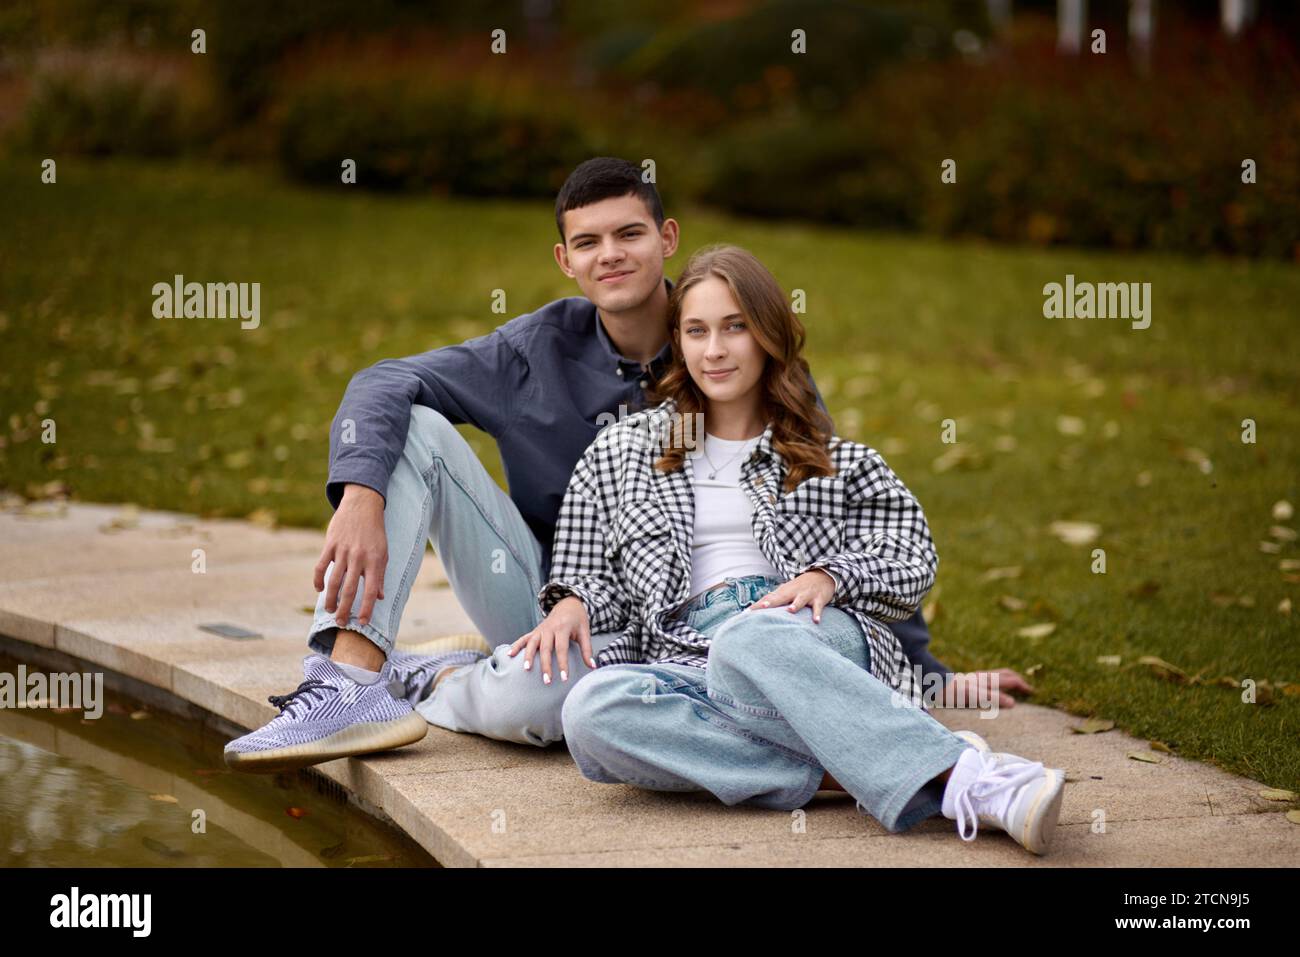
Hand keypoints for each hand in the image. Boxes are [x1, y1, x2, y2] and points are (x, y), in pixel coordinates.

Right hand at [314, 484, 386, 627]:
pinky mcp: (330, 544)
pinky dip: (319, 580)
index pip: (371, 591)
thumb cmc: (375, 532)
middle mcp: (359, 558)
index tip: (363, 623)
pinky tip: (319, 589)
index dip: (367, 609)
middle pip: (350, 590)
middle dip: (345, 609)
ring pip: (334, 581)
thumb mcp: (384, 553)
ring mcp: (343, 551)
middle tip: (341, 623)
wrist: (363, 505)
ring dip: (330, 599)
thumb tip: (379, 597)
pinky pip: (321, 566)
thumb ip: (380, 575)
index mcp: (375, 561)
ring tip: (330, 610)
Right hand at [507, 595, 594, 683]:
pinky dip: (516, 645)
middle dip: (546, 665)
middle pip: (546, 649)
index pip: (561, 649)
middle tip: (546, 681)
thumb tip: (593, 667)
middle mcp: (549, 628)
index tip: (564, 678)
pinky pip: (524, 638)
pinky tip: (509, 655)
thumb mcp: (585, 632)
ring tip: (526, 669)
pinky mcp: (535, 631)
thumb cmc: (578, 620)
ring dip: (528, 656)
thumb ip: (587, 650)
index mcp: (563, 628)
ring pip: (532, 643)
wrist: (568, 604)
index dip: (563, 664)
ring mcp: (540, 629)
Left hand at [745, 569, 835, 623]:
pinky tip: (816, 621)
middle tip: (763, 606)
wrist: (822, 576)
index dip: (758, 605)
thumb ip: (773, 599)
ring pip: (800, 600)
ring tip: (790, 610)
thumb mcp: (786, 591)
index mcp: (784, 591)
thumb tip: (756, 608)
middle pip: (781, 597)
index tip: (748, 612)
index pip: (769, 598)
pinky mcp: (818, 599)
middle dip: (772, 602)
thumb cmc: (799, 587)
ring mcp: (806, 595)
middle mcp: (793, 592)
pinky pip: (817, 607)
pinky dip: (817, 614)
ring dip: (795, 605)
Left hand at [942, 669, 1033, 708]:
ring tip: (1015, 689)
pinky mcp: (970, 682)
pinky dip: (999, 684)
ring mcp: (977, 678)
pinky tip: (994, 692)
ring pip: (998, 676)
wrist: (935, 686)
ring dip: (1009, 681)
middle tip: (1027, 689)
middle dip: (1018, 680)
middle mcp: (984, 677)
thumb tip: (1014, 703)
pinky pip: (990, 680)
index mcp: (988, 680)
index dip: (1023, 685)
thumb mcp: (975, 696)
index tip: (1033, 692)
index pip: (1011, 680)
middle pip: (1006, 674)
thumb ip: (994, 698)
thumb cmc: (955, 692)